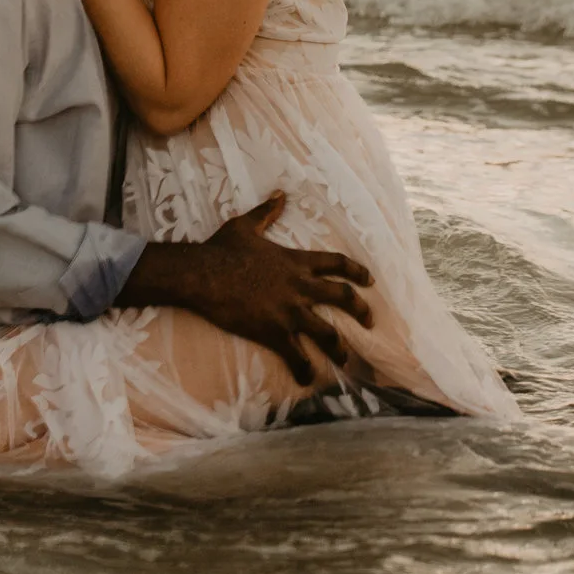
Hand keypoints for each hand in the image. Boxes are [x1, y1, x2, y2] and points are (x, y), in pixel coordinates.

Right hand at [118, 193, 374, 384]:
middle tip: (370, 322)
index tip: (370, 281)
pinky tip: (308, 380)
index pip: (337, 264)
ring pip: (328, 334)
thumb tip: (280, 194)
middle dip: (361, 311)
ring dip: (339, 349)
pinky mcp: (275, 332)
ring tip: (346, 360)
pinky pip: (297, 356)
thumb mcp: (246, 225)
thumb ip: (267, 212)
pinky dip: (305, 370)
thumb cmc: (222, 249)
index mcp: (296, 262)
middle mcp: (300, 287)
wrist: (203, 275)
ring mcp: (290, 312)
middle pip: (343, 298)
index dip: (357, 272)